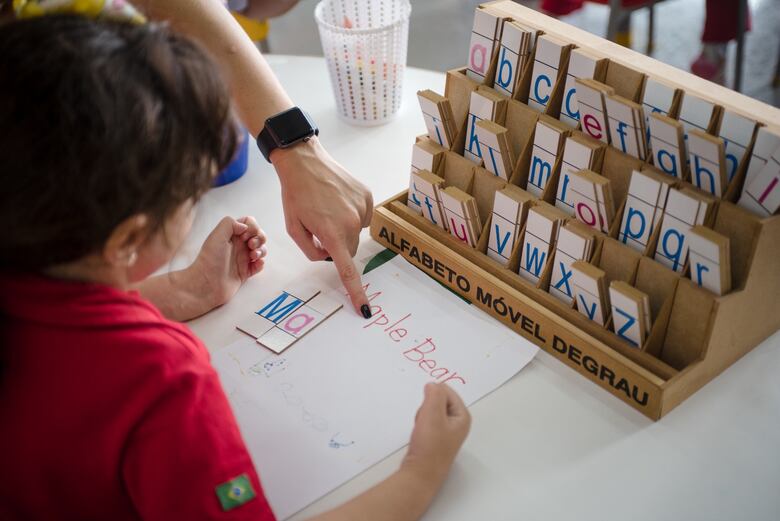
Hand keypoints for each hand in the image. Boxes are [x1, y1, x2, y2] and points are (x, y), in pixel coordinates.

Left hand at [187, 216, 266, 308]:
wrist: (206, 285)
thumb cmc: (209, 261)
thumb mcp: (216, 236)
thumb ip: (230, 223)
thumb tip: (244, 226)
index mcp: (231, 236)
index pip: (248, 223)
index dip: (252, 227)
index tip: (245, 236)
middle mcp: (237, 246)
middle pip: (258, 235)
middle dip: (260, 238)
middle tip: (251, 246)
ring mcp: (242, 259)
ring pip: (261, 250)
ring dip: (262, 251)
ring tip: (253, 257)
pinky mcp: (245, 272)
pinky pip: (259, 265)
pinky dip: (261, 264)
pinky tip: (256, 264)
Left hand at [271, 137, 372, 315]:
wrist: (304, 161)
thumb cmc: (295, 194)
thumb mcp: (294, 228)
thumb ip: (311, 250)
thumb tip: (328, 256)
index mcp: (331, 233)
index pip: (347, 270)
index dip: (356, 291)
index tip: (364, 308)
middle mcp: (352, 223)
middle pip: (348, 250)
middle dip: (336, 246)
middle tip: (319, 227)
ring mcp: (362, 208)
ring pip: (356, 234)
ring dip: (344, 229)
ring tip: (327, 209)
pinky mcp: (367, 197)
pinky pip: (362, 216)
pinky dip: (351, 214)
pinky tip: (337, 200)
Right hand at [401, 383, 470, 485]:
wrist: (420, 473)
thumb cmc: (429, 446)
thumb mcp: (432, 414)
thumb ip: (434, 394)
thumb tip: (433, 385)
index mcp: (463, 416)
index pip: (447, 391)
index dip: (433, 396)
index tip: (428, 409)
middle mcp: (458, 423)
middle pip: (439, 401)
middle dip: (427, 406)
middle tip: (425, 421)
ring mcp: (447, 432)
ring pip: (431, 410)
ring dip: (423, 415)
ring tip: (422, 429)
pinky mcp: (436, 438)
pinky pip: (427, 421)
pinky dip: (421, 424)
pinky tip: (420, 435)